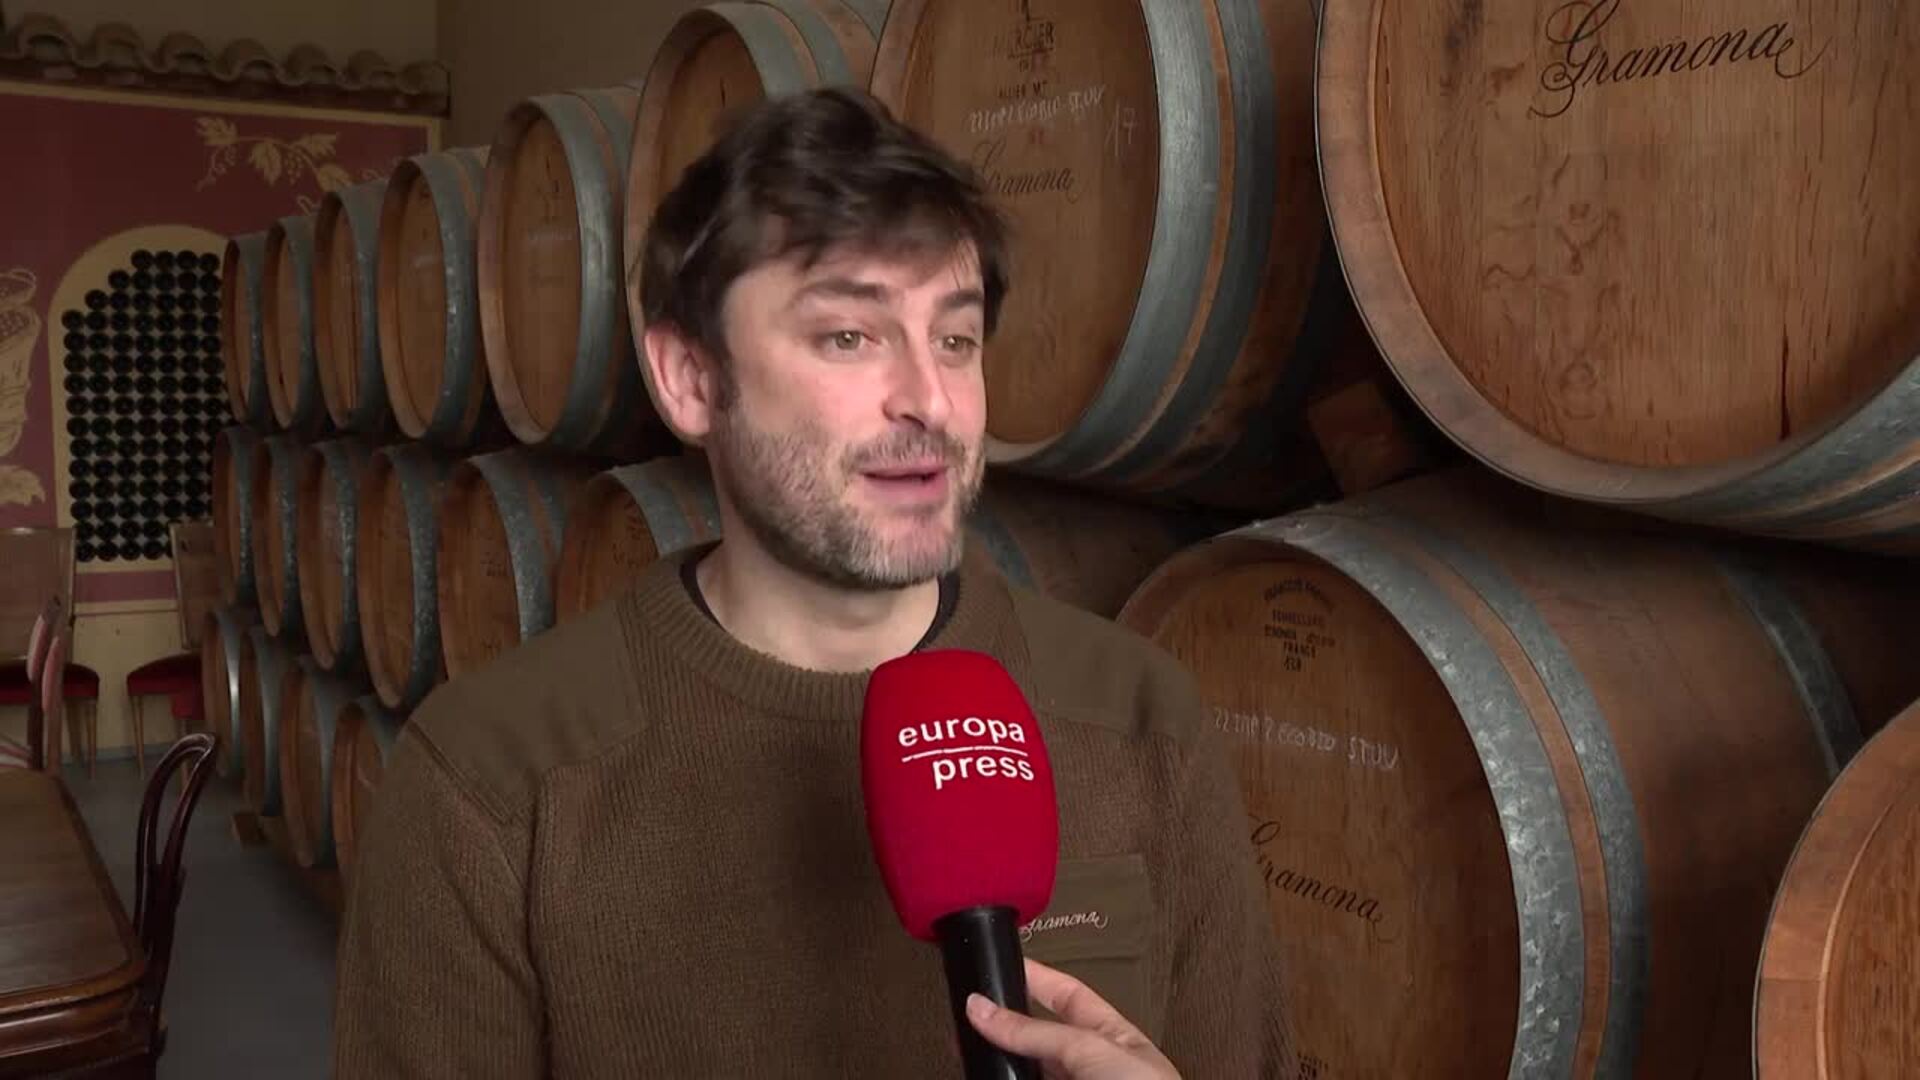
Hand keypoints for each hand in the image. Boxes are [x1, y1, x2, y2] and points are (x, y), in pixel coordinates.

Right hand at [965, 959, 1180, 1079]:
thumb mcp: (1090, 1049)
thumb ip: (1036, 1031)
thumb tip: (985, 1008)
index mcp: (1111, 1036)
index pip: (1066, 994)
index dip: (1036, 977)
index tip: (1001, 963)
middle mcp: (1091, 1066)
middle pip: (1039, 1039)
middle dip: (1006, 1027)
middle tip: (969, 1017)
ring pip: (1027, 1073)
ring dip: (999, 1065)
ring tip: (967, 1053)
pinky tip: (985, 1075)